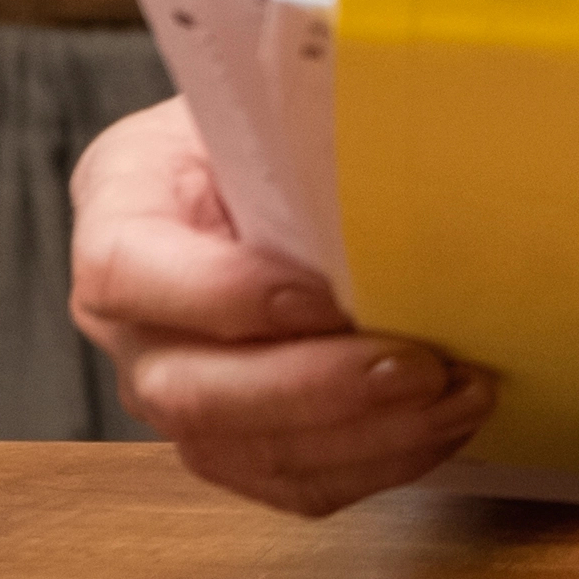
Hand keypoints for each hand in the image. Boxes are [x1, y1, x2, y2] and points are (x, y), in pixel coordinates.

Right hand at [65, 98, 493, 518]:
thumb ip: (306, 125)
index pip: (129, 272)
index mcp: (120, 210)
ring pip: (244, 452)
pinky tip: (444, 420)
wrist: (281, 164)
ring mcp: (176, 389)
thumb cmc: (282, 122)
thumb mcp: (277, 96)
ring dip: (364, 437)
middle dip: (313, 391)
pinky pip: (293, 481)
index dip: (222, 296)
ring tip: (458, 393)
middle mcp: (131, 321)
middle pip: (185, 392)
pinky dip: (377, 462)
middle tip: (419, 366)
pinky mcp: (234, 439)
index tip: (323, 295)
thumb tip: (397, 131)